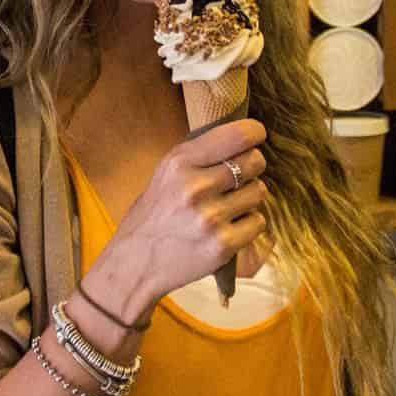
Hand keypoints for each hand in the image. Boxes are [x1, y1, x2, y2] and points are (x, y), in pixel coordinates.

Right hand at [93, 118, 269, 318]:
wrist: (135, 262)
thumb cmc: (155, 213)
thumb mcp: (166, 173)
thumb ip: (201, 154)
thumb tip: (245, 138)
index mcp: (180, 163)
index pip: (237, 135)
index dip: (254, 133)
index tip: (255, 137)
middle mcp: (195, 188)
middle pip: (254, 162)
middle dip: (251, 168)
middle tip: (238, 178)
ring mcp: (210, 218)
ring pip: (259, 192)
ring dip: (250, 198)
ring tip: (229, 206)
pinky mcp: (223, 245)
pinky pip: (258, 222)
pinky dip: (249, 224)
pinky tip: (229, 227)